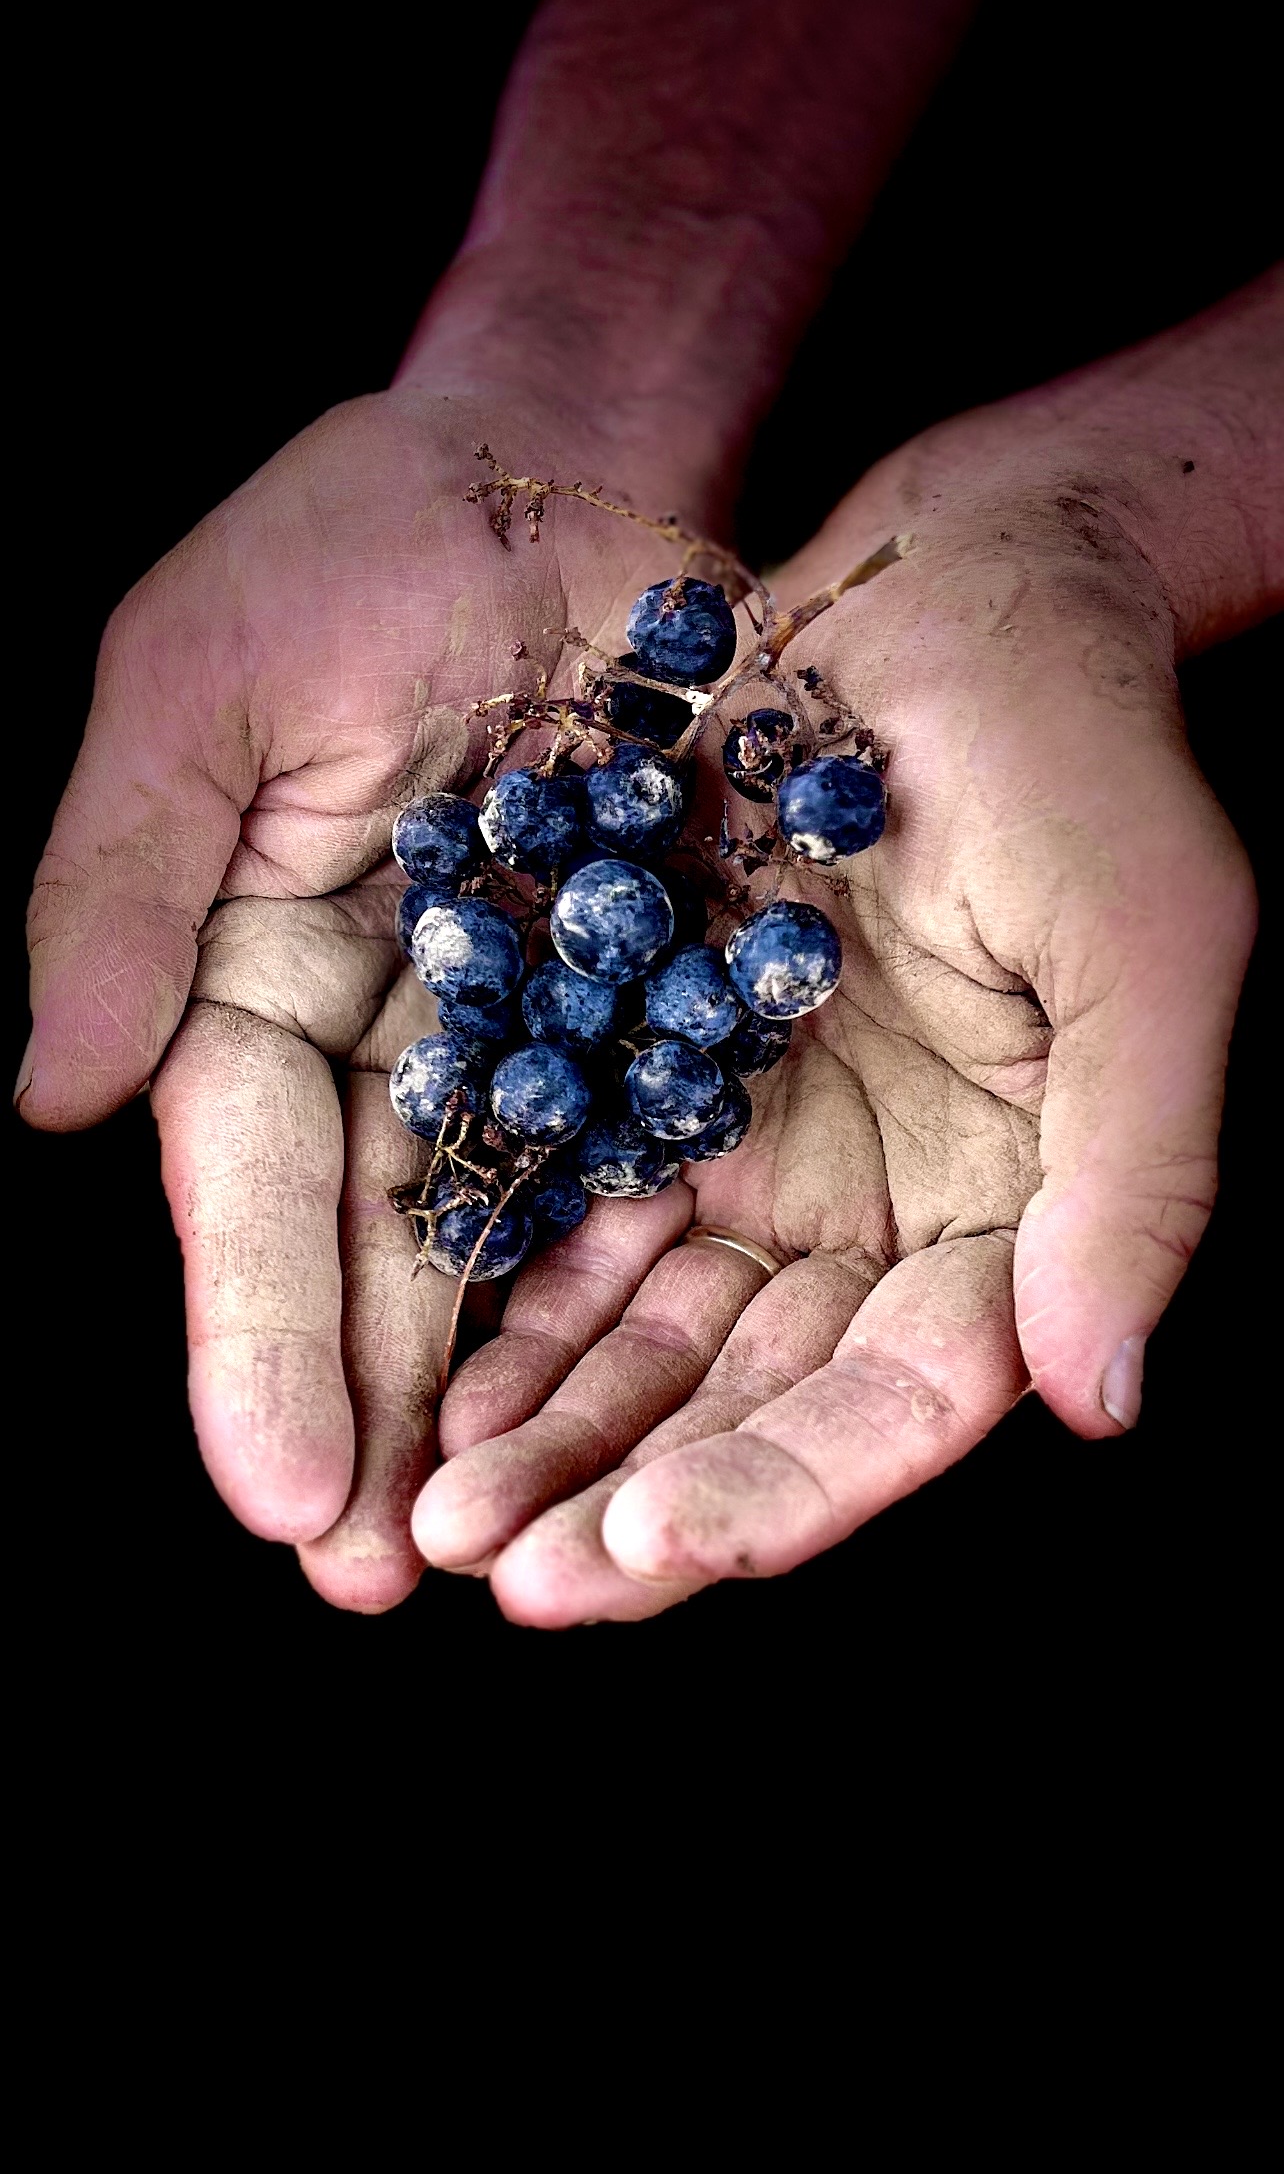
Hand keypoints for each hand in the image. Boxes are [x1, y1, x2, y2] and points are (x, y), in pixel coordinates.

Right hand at [19, 385, 723, 1608]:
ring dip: (496, 1409)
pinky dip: (639, 1295)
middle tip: (376, 1591)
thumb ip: (120, 882)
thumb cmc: (352, 547)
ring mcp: (527, 1044)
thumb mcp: (200, 679)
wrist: (572, 469)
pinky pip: (650, 1174)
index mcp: (251, 983)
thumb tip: (47, 1102)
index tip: (283, 1494)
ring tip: (503, 1560)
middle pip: (368, 1261)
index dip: (257, 1341)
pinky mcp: (659, 1021)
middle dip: (368, 1423)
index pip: (248, 1189)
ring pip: (506, 1255)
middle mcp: (384, 1044)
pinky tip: (647, 1421)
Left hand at [413, 448, 1256, 1623]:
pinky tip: (435, 1387)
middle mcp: (892, 1226)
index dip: (782, 1487)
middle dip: (635, 1500)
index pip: (902, 1402)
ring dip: (553, 1438)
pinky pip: (580, 1233)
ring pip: (655, 1349)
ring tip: (446, 1518)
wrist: (952, 596)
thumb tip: (1098, 1400)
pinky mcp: (668, 1097)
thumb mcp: (1148, 951)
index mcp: (1021, 1223)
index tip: (654, 1541)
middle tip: (509, 1576)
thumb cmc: (1084, 758)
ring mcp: (774, 1169)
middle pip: (759, 1408)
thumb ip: (1135, 1178)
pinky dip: (513, 1316)